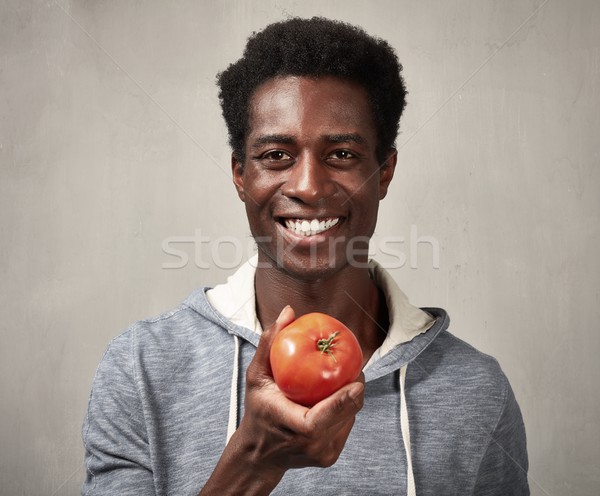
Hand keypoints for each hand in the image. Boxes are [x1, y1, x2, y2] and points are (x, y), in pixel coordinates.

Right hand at [236, 305, 364, 472]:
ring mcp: (323, 454)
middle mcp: (311, 445)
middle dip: (355, 390)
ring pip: (349, 419)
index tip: (357, 381)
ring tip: (348, 376)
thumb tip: (289, 311)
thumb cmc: (258, 410)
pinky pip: (346, 426)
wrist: (259, 454)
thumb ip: (269, 344)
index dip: (342, 402)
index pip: (319, 421)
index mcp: (292, 428)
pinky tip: (340, 394)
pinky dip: (345, 409)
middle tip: (356, 366)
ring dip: (351, 398)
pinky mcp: (331, 457)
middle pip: (345, 416)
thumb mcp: (256, 376)